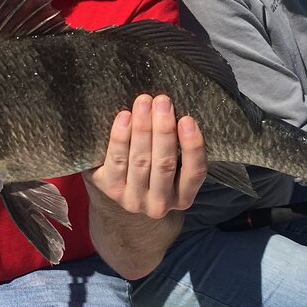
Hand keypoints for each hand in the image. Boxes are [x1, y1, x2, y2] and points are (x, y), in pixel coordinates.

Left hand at [84, 94, 207, 218]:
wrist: (123, 185)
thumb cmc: (156, 165)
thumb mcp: (175, 162)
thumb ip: (179, 144)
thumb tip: (175, 110)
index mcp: (183, 198)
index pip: (195, 173)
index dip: (192, 146)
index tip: (187, 120)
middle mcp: (160, 204)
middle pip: (164, 164)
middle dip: (164, 130)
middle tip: (162, 102)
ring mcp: (133, 200)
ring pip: (140, 160)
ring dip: (143, 128)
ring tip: (144, 103)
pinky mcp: (111, 189)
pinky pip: (116, 161)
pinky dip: (120, 137)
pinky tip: (124, 117)